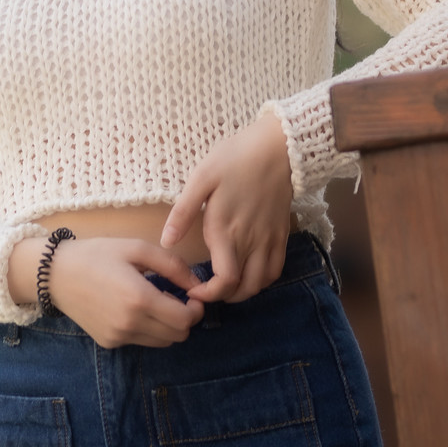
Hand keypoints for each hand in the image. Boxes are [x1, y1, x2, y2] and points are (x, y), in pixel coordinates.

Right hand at [8, 233, 203, 348]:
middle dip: (184, 318)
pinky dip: (146, 329)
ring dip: (167, 326)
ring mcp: (119, 336)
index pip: (185, 320)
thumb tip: (198, 285)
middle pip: (178, 335)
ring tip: (154, 303)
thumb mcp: (135, 248)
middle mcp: (131, 323)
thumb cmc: (96, 254)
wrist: (54, 273)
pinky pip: (141, 341)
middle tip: (175, 298)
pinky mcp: (109, 342)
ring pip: (162, 342)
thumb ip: (172, 265)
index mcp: (140, 298)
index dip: (196, 309)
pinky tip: (132, 309)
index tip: (191, 296)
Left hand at [160, 107, 293, 303]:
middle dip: (223, 298)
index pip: (223, 281)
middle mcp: (250, 241)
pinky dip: (263, 280)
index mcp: (226, 230)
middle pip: (242, 289)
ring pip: (261, 284)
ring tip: (226, 286)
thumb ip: (183, 213)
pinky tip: (250, 274)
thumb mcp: (201, 179)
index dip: (209, 295)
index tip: (195, 293)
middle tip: (206, 291)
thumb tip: (166, 241)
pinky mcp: (281, 234)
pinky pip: (276, 270)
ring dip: (244, 292)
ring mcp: (269, 240)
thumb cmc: (234, 159)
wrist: (278, 148)